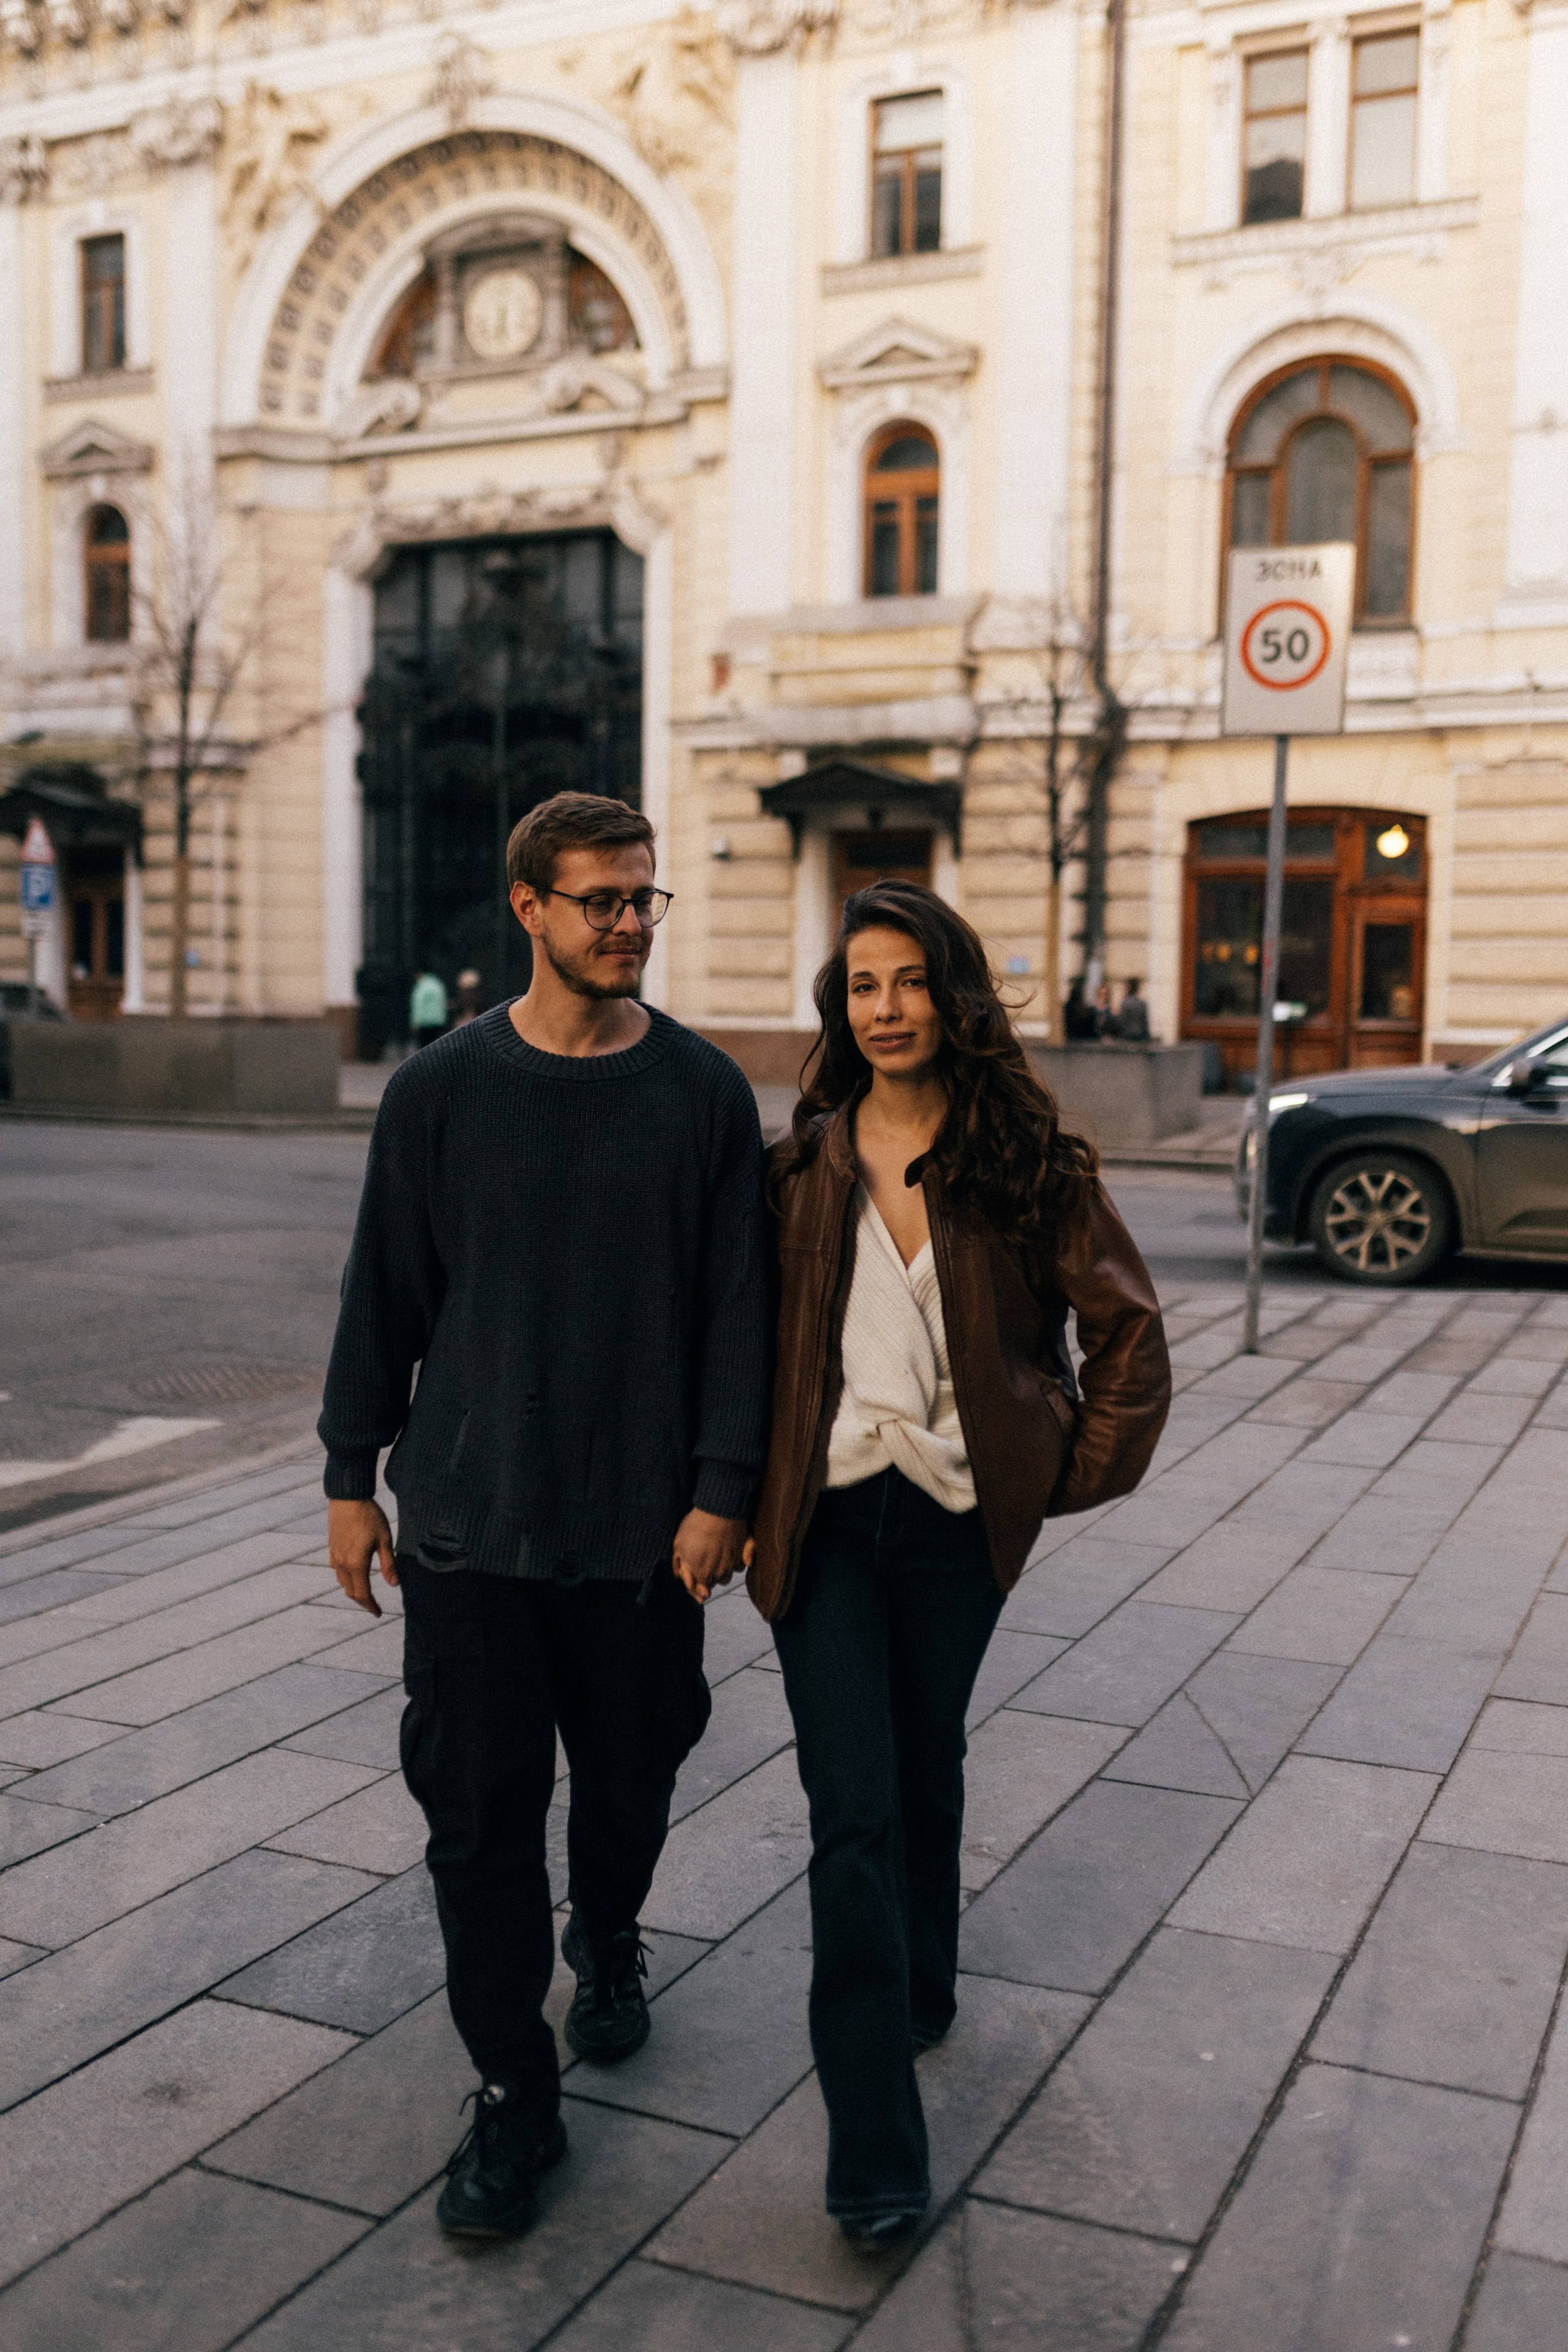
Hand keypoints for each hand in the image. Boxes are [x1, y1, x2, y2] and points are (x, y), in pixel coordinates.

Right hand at [327, 1498, 397, 1617]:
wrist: (348, 1498)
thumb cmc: (369, 1516)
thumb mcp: (384, 1540)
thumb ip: (389, 1564)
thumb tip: (394, 1585)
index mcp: (356, 1564)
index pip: (362, 1594)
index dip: (370, 1606)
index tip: (378, 1613)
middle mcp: (342, 1564)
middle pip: (351, 1591)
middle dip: (362, 1601)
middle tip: (374, 1606)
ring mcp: (334, 1556)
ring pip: (342, 1582)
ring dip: (354, 1590)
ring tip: (365, 1593)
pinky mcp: (331, 1548)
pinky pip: (337, 1570)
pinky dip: (346, 1578)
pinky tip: (354, 1574)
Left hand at [671, 1508, 746, 1604]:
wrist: (719, 1510)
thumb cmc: (696, 1525)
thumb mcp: (678, 1545)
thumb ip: (680, 1567)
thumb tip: (686, 1581)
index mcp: (701, 1573)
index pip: (699, 1591)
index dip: (696, 1588)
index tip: (695, 1583)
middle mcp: (718, 1573)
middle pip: (713, 1583)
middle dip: (707, 1577)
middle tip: (703, 1564)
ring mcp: (732, 1565)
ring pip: (727, 1576)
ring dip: (721, 1571)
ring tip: (717, 1558)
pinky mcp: (745, 1554)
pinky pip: (741, 1566)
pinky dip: (737, 1562)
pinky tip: (731, 1553)